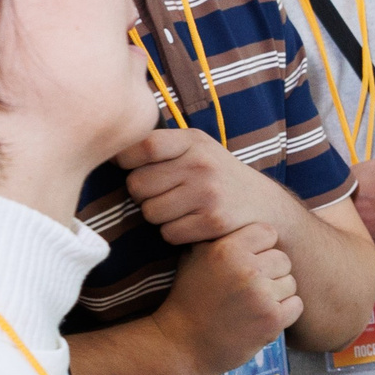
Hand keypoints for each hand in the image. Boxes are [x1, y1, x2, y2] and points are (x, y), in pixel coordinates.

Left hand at [119, 128, 297, 245]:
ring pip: (150, 212)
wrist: (267, 206)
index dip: (126, 161)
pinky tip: (194, 224)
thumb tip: (108, 152)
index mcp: (194, 141)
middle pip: (137, 186)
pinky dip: (176, 233)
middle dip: (144, 195)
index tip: (131, 169)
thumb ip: (161, 146)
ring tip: (182, 210)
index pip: (142, 146)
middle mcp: (201, 164)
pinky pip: (169, 233)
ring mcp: (208, 193)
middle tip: (165, 195)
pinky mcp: (213, 221)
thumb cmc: (218, 178)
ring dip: (160, 217)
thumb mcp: (198, 149)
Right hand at [150, 224, 301, 374]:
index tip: (247, 262)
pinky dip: (283, 314)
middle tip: (245, 290)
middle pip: (282, 259)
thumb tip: (239, 206)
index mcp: (227, 248)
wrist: (181, 344)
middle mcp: (246, 268)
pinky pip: (296, 306)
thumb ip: (219, 234)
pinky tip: (258, 318)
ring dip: (277, 295)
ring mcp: (260, 294)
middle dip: (269, 274)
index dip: (260, 248)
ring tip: (249, 306)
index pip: (268, 233)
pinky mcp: (272, 319)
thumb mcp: (195, 257)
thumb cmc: (190, 297)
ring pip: (291, 283)